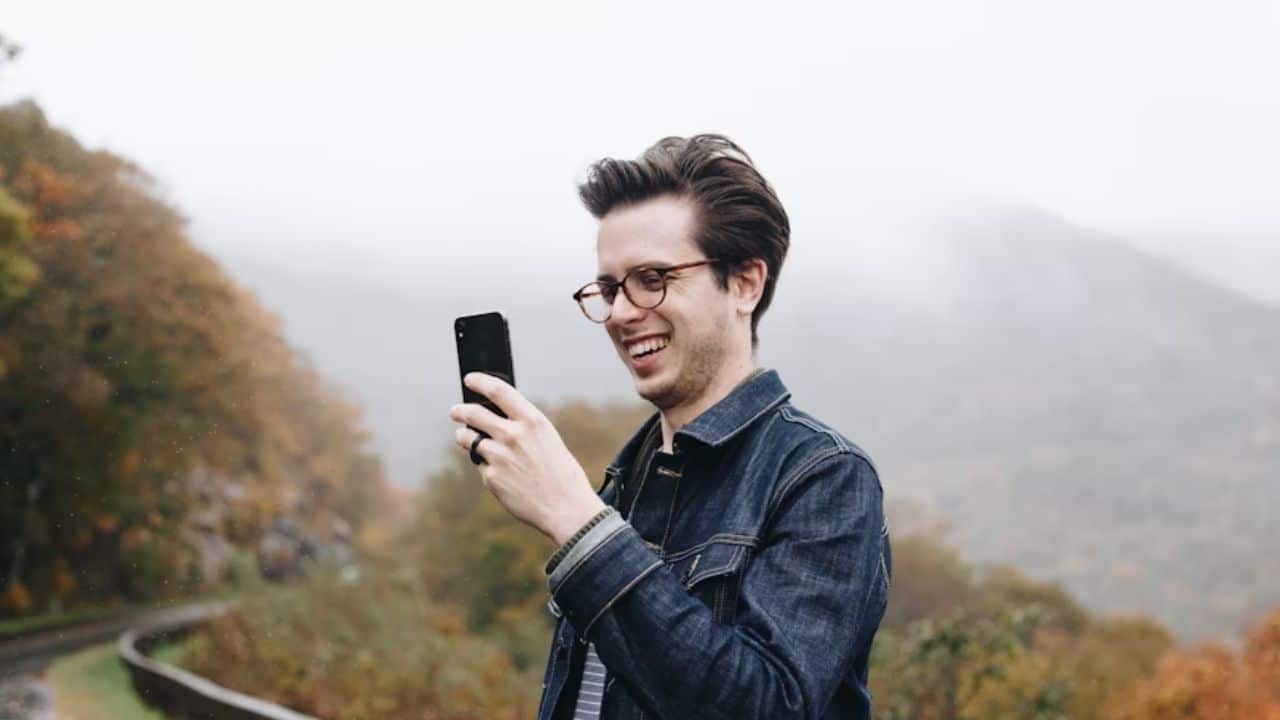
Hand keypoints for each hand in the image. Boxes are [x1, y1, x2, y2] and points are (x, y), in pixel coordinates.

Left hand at [449, 373, 605, 544]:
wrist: (566, 507)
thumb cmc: (560, 472)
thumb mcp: (547, 439)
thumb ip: (523, 426)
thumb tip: (495, 416)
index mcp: (532, 421)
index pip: (498, 391)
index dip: (480, 381)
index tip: (470, 379)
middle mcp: (513, 435)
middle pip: (474, 413)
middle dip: (460, 410)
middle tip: (455, 410)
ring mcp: (499, 457)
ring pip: (468, 439)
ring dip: (464, 437)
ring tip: (464, 438)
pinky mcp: (491, 477)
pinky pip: (480, 465)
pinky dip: (485, 465)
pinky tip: (500, 473)